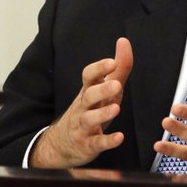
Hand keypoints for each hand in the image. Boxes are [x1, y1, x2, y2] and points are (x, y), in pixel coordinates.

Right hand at [30, 37, 132, 167]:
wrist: (62, 144)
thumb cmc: (90, 109)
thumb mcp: (105, 88)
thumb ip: (118, 67)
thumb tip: (124, 42)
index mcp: (88, 90)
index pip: (88, 76)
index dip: (99, 68)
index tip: (111, 62)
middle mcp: (83, 107)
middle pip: (88, 96)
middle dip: (101, 90)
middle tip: (116, 85)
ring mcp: (83, 126)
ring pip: (89, 119)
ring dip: (103, 114)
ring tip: (116, 108)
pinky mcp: (87, 145)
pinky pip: (96, 143)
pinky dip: (107, 141)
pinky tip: (119, 137)